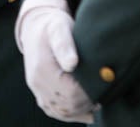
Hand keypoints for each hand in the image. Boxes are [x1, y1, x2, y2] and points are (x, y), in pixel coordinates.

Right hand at [16, 0, 96, 123]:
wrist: (36, 27)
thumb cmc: (53, 25)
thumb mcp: (59, 27)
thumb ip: (64, 45)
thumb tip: (72, 63)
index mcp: (42, 67)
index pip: (70, 92)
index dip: (88, 92)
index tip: (102, 85)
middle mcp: (37, 81)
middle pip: (67, 105)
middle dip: (87, 103)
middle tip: (103, 94)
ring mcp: (37, 89)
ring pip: (61, 112)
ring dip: (80, 111)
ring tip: (97, 103)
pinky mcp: (40, 92)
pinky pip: (54, 111)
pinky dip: (71, 114)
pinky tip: (86, 112)